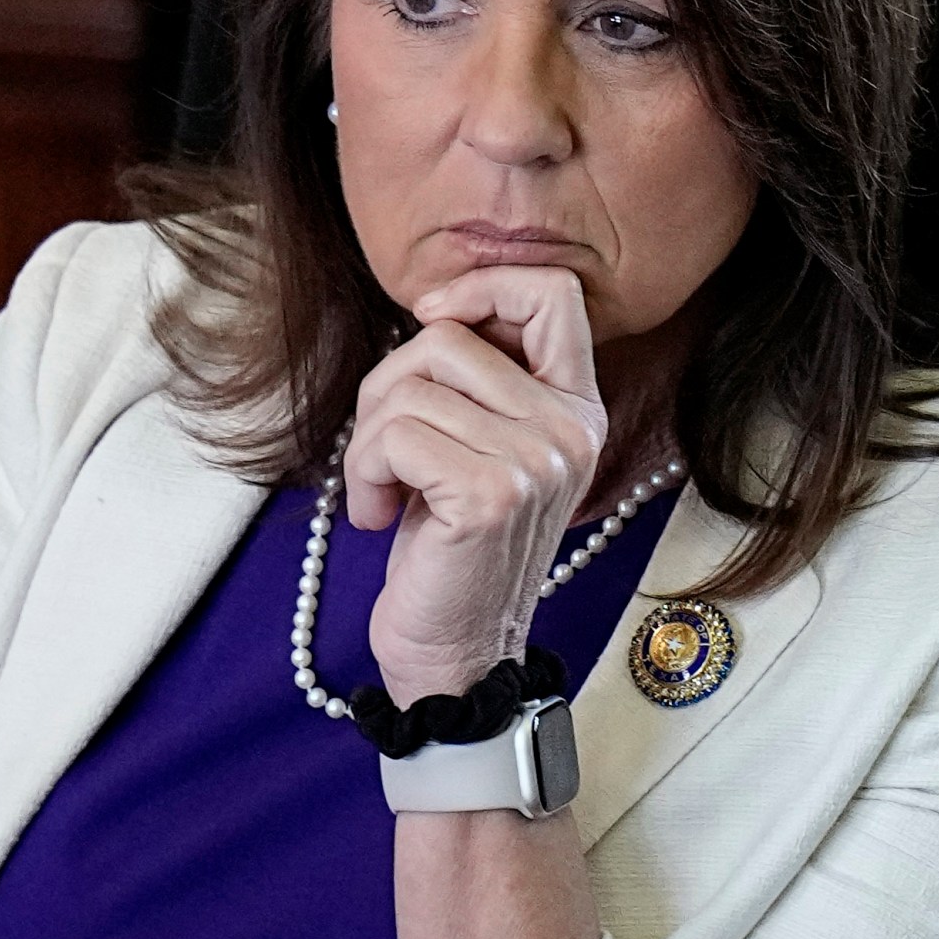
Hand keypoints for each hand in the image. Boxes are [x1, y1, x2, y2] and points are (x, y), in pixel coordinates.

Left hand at [346, 266, 607, 705]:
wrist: (454, 652)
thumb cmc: (451, 545)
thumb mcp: (479, 448)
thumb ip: (478, 380)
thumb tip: (435, 307)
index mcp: (575, 408)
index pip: (553, 294)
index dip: (480, 287)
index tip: (430, 322)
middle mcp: (570, 428)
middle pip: (448, 336)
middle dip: (388, 386)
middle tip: (385, 452)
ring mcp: (537, 460)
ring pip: (409, 386)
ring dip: (368, 441)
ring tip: (382, 490)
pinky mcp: (492, 494)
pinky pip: (393, 435)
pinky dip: (362, 473)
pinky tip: (378, 515)